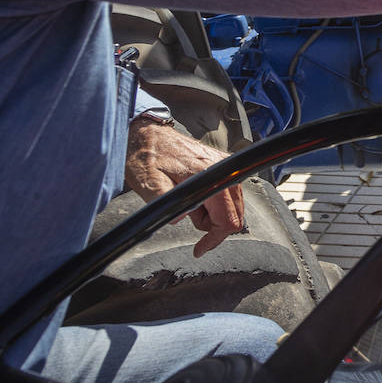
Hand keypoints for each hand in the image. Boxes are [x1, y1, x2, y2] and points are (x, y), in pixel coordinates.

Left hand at [125, 120, 244, 256]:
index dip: (214, 239)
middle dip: (212, 226)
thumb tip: (183, 218)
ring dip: (213, 214)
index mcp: (208, 176)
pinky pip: (228, 193)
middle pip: (236, 215)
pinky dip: (214, 202)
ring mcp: (224, 164)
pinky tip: (195, 196)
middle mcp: (222, 168)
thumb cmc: (146, 156)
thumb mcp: (148, 184)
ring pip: (234, 205)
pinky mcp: (221, 163)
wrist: (147, 133)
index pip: (227, 219)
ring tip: (188, 205)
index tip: (199, 249)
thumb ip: (167, 203)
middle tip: (187, 217)